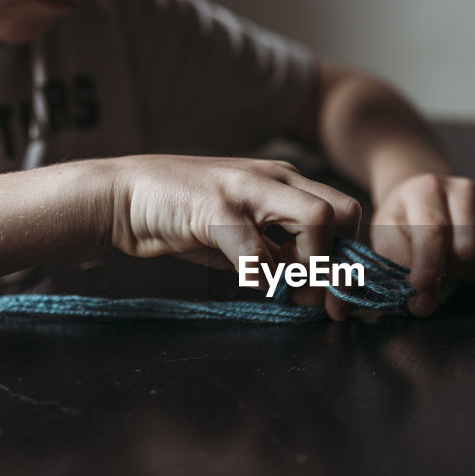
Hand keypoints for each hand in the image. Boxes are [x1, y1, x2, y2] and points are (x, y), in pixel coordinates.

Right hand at [107, 155, 361, 288]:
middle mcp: (276, 179)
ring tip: (288, 288)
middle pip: (344, 211)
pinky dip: (262, 275)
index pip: (346, 213)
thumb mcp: (243, 238)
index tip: (337, 293)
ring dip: (311, 264)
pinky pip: (257, 249)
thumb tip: (313, 293)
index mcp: (287, 183)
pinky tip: (250, 283)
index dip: (349, 257)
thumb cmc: (186, 218)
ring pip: (317, 218)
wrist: (125, 196)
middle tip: (321, 296)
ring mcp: (248, 189)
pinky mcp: (216, 208)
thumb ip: (279, 258)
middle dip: (341, 261)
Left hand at [370, 173, 474, 316]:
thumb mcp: (386, 234)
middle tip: (432, 275)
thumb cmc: (405, 220)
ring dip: (467, 274)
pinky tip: (467, 263)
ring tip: (449, 265)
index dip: (427, 270)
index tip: (418, 299)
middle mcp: (465, 190)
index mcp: (428, 188)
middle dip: (447, 274)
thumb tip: (418, 298)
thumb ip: (396, 262)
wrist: (426, 199)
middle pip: (467, 251)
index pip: (434, 233)